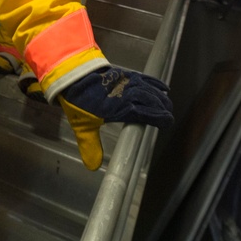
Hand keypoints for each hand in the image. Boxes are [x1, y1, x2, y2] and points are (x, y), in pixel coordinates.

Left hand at [57, 66, 172, 169]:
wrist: (71, 75)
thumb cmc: (78, 102)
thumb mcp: (83, 127)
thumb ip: (90, 146)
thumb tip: (92, 168)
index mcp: (120, 109)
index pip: (146, 114)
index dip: (159, 118)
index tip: (167, 124)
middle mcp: (127, 95)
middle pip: (152, 101)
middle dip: (163, 108)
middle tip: (169, 116)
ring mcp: (126, 82)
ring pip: (150, 90)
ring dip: (160, 97)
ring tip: (168, 104)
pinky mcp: (124, 73)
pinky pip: (144, 78)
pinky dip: (155, 82)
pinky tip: (163, 87)